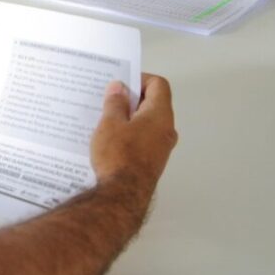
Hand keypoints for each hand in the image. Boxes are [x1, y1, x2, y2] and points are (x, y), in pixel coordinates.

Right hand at [90, 74, 177, 205]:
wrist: (122, 195)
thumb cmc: (118, 154)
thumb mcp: (110, 124)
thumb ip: (115, 102)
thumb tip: (119, 87)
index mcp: (160, 115)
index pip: (159, 85)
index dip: (140, 79)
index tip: (120, 84)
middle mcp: (167, 129)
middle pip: (154, 103)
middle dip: (132, 99)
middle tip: (109, 100)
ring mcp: (162, 147)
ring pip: (148, 123)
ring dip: (130, 117)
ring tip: (107, 120)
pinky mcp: (153, 161)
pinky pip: (144, 138)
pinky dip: (131, 133)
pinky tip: (111, 140)